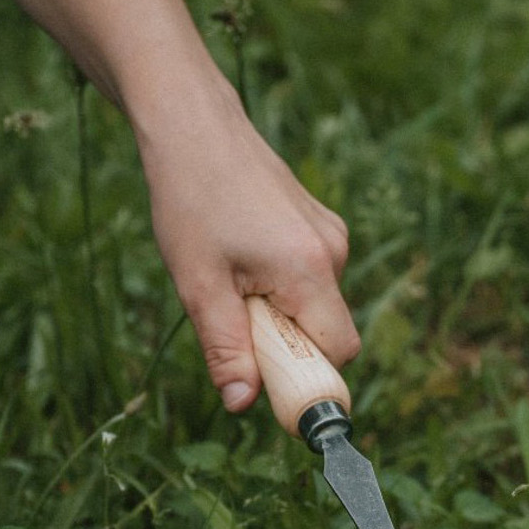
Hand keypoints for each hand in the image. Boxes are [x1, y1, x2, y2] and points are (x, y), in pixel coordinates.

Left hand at [138, 87, 358, 411]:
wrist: (193, 125)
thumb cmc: (190, 199)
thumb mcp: (198, 285)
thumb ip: (226, 349)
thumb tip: (242, 403)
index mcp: (310, 269)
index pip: (339, 352)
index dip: (307, 376)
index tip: (268, 378)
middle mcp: (333, 251)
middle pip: (328, 331)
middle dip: (287, 343)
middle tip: (233, 317)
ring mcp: (330, 234)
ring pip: (315, 305)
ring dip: (278, 312)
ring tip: (229, 275)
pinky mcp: (319, 224)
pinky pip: (309, 279)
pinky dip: (279, 287)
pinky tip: (240, 256)